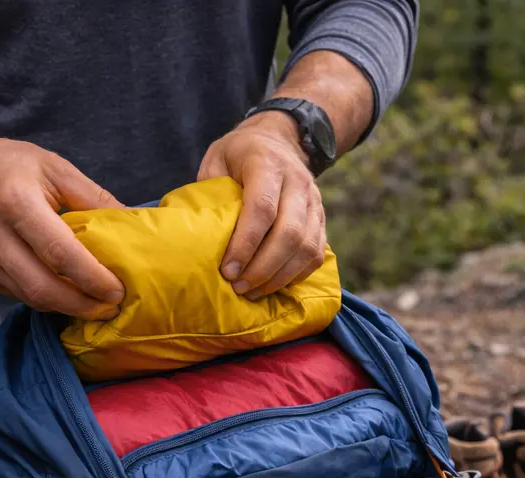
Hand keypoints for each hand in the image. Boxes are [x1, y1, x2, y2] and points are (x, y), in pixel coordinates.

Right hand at [0, 135, 125, 317]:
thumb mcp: (54, 167)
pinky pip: (19, 295)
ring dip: (67, 307)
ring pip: (31, 298)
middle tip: (112, 307)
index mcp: (15, 202)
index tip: (118, 289)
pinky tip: (69, 295)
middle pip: (42, 288)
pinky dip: (48, 300)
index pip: (59, 253)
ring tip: (97, 305)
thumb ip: (94, 197)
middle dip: (82, 305)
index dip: (92, 278)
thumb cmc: (9, 165)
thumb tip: (134, 222)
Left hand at [198, 112, 326, 299]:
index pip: (262, 209)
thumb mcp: (217, 160)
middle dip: (262, 267)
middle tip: (238, 287)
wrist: (278, 140)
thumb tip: (202, 237)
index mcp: (266, 163)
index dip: (245, 244)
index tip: (227, 270)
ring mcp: (314, 201)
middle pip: (289, 233)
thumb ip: (211, 192)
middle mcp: (297, 181)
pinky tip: (273, 284)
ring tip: (253, 291)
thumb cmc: (239, 155)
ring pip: (306, 247)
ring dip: (279, 276)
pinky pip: (316, 254)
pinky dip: (295, 275)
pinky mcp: (322, 218)